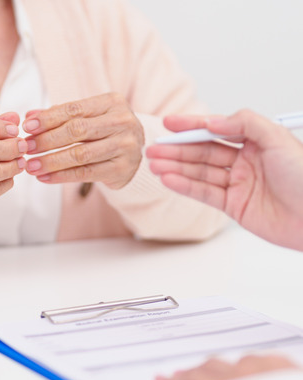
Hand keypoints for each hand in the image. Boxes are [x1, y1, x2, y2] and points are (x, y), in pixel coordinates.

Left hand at [22, 93, 143, 188]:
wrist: (135, 154)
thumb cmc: (104, 131)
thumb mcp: (87, 117)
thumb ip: (59, 115)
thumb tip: (29, 116)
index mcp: (112, 102)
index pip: (74, 109)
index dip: (48, 118)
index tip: (27, 127)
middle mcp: (122, 122)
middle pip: (76, 130)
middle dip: (47, 140)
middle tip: (26, 148)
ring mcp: (125, 146)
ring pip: (80, 154)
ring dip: (51, 161)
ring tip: (31, 166)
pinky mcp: (121, 169)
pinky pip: (85, 174)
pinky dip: (61, 176)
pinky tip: (44, 177)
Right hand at [147, 110, 302, 250]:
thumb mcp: (278, 138)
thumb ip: (245, 123)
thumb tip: (213, 121)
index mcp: (257, 142)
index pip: (217, 130)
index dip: (192, 126)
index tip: (169, 123)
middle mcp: (246, 162)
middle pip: (204, 152)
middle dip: (177, 149)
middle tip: (153, 147)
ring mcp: (239, 184)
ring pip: (200, 172)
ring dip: (175, 167)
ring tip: (153, 163)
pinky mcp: (234, 206)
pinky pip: (204, 193)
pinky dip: (184, 185)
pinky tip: (168, 179)